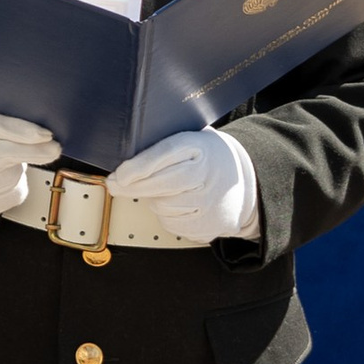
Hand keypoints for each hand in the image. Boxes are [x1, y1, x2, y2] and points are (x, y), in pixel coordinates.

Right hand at [0, 107, 61, 214]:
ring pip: (11, 176)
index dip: (20, 130)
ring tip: (12, 160)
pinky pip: (14, 194)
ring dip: (20, 168)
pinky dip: (19, 185)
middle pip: (2, 154)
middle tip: (54, 148)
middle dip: (33, 151)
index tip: (44, 133)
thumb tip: (37, 117)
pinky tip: (9, 175)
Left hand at [107, 127, 258, 241]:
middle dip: (133, 186)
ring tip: (165, 189)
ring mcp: (209, 203)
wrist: (248, 184)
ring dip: (153, 199)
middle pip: (161, 184)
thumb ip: (168, 140)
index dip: (140, 166)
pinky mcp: (207, 225)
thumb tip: (128, 145)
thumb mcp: (196, 138)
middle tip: (115, 184)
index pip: (167, 153)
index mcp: (201, 146)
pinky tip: (177, 204)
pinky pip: (172, 223)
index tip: (120, 174)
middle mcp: (207, 175)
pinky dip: (167, 215)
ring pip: (163, 206)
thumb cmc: (210, 159)